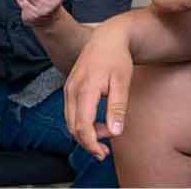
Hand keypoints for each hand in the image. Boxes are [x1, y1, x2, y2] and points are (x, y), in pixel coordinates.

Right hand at [64, 23, 132, 160]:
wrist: (107, 38)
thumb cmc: (117, 59)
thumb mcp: (122, 83)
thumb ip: (118, 108)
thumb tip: (115, 132)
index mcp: (85, 90)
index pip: (82, 126)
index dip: (91, 144)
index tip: (103, 153)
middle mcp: (72, 90)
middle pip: (72, 127)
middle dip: (87, 142)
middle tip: (105, 150)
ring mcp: (68, 88)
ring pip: (69, 120)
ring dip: (84, 133)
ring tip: (105, 133)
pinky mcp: (69, 87)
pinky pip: (70, 112)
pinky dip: (81, 122)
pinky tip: (97, 123)